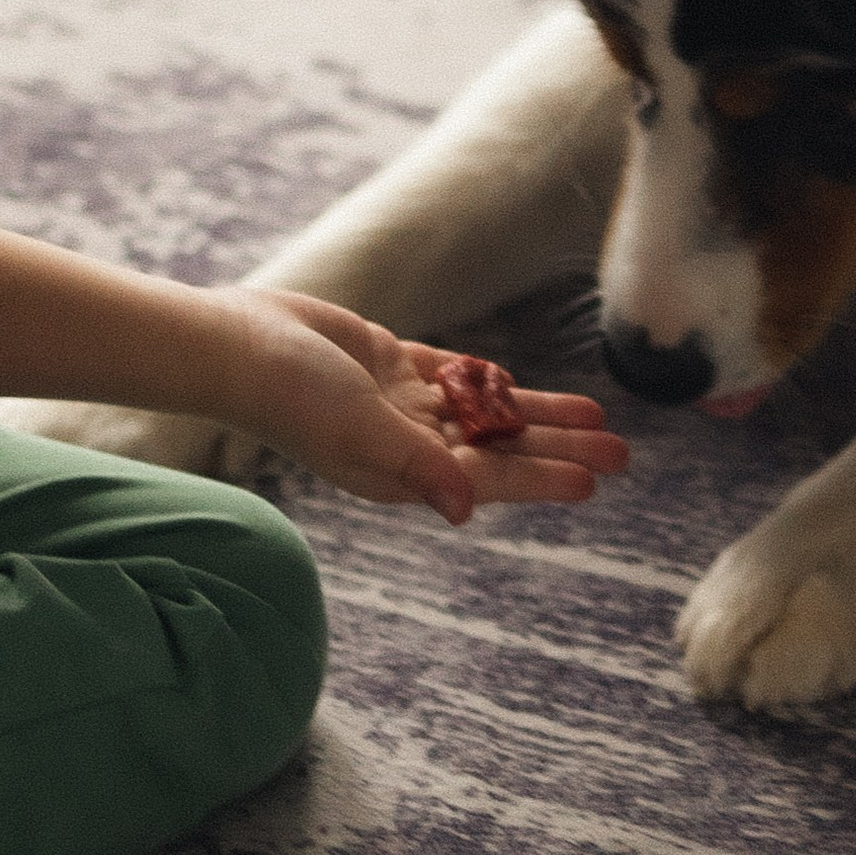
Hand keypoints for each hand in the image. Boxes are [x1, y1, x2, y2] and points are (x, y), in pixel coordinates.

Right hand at [231, 291, 628, 526]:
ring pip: (485, 411)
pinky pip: (450, 375)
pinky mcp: (385, 366)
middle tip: (622, 449)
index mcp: (401, 473)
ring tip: (595, 414)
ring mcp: (398, 405)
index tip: (593, 478)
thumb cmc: (290, 395)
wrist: (233, 346)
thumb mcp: (358, 430)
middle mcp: (407, 445)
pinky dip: (487, 380)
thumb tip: (467, 509)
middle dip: (558, 446)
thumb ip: (416, 463)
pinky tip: (524, 384)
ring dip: (537, 413)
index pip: (489, 478)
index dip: (542, 478)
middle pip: (501, 447)